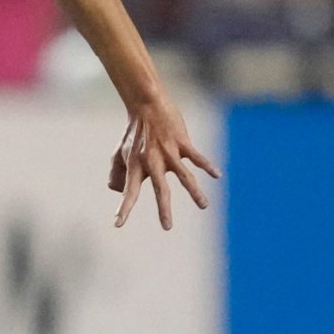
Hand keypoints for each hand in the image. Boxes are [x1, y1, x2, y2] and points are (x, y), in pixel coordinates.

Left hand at [109, 98, 220, 230]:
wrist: (146, 106)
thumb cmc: (133, 133)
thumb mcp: (119, 153)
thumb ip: (116, 174)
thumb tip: (117, 191)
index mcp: (136, 166)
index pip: (129, 191)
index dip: (124, 208)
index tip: (118, 224)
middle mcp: (152, 161)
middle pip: (160, 189)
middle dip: (164, 209)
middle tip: (167, 227)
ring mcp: (168, 152)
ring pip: (183, 176)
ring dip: (194, 192)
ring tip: (204, 206)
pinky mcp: (181, 143)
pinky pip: (196, 157)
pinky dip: (207, 166)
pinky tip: (217, 175)